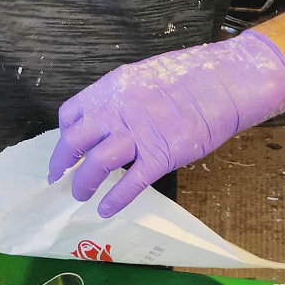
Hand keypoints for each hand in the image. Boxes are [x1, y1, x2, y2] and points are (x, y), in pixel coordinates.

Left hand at [48, 30, 284, 216]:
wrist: (227, 81)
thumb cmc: (190, 75)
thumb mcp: (142, 76)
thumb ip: (120, 98)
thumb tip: (107, 118)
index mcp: (110, 89)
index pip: (70, 114)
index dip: (64, 133)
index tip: (66, 146)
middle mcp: (116, 112)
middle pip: (74, 141)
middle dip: (61, 162)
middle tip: (57, 177)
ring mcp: (138, 135)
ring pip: (96, 164)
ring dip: (83, 183)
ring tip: (80, 195)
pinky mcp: (161, 156)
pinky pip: (130, 184)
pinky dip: (114, 200)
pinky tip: (105, 209)